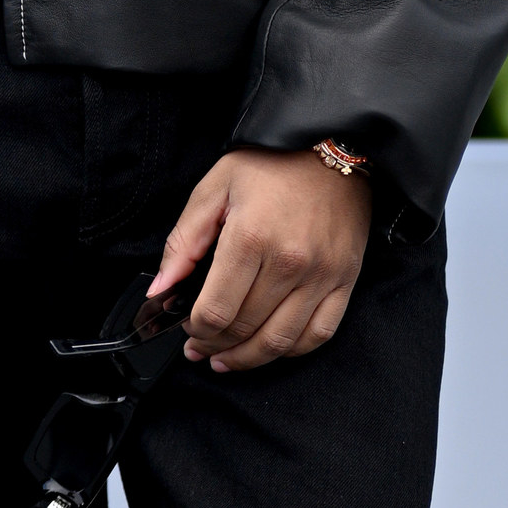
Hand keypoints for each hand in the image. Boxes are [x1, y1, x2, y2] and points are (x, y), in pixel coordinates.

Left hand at [150, 145, 370, 373]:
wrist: (334, 147)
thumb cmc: (273, 165)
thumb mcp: (214, 189)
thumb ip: (183, 242)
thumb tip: (161, 288)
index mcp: (251, 239)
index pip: (216, 311)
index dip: (195, 331)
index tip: (186, 331)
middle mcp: (290, 263)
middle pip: (244, 329)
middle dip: (214, 346)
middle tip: (200, 348)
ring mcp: (322, 275)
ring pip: (281, 342)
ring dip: (248, 359)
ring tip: (228, 359)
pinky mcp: (346, 280)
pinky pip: (319, 333)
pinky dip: (291, 350)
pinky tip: (269, 348)